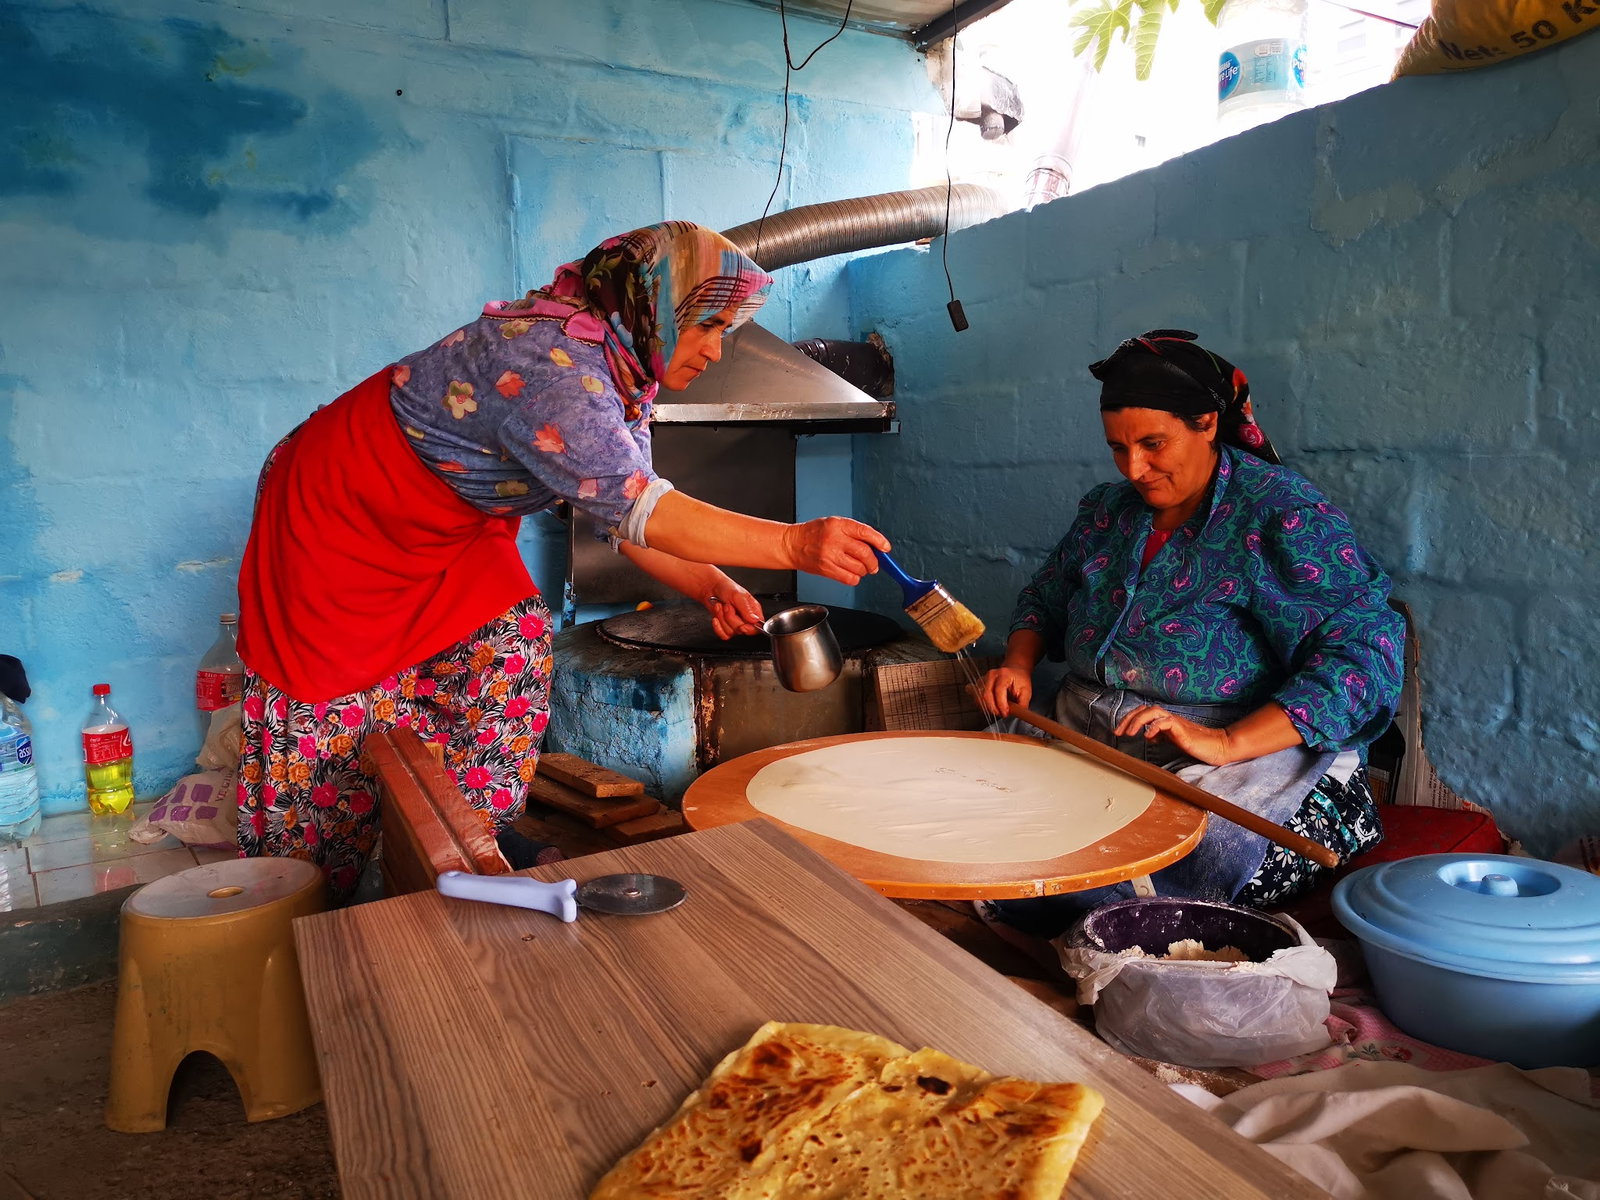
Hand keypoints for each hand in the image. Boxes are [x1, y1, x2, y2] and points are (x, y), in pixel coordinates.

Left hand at [701, 573, 762, 639]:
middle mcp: (745, 618)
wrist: (711, 588)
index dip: (750, 629)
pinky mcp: (726, 627)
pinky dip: (718, 627)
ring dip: (722, 618)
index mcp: (753, 610)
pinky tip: (716, 617)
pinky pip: (723, 635)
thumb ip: (746, 609)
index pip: (758, 626)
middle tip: (728, 606)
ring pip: (731, 632)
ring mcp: (735, 624)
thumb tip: (755, 620)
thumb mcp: (738, 595)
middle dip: (731, 618)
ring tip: (721, 607)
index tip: (742, 625)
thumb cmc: (726, 588)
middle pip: (742, 630)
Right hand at [784, 518, 890, 586]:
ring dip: (864, 570)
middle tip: (874, 564)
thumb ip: (853, 531)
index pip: (865, 532)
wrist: (791, 544)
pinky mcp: (826, 569)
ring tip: (860, 567)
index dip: (879, 541)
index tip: (885, 548)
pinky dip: (855, 578)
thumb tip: (875, 545)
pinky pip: (849, 578)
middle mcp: (834, 539)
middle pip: (865, 553)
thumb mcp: (833, 523)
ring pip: (859, 568)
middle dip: (874, 561)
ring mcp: (830, 555)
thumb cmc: (812, 533)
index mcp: (838, 525)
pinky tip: (851, 573)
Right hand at [978, 666, 1031, 717]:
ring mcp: (983, 678)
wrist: (1014, 671)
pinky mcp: (979, 684)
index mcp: (1004, 674)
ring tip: (997, 710)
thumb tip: (1018, 714)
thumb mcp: (1026, 691)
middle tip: (1002, 714)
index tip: (1006, 713)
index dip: (1001, 705)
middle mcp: (991, 675)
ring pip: (979, 697)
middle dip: (993, 709)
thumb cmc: (1020, 681)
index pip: (998, 691)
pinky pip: (977, 697)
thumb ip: (1023, 703)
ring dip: (987, 708)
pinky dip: (983, 705)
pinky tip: (991, 707)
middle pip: (986, 695)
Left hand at [1114, 705, 1234, 764]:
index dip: (1129, 719)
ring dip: (1138, 721)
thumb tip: (1148, 736)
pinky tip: (1148, 736)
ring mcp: (1176, 722)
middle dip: (1128, 719)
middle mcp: (1169, 718)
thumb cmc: (1197, 744)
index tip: (1119, 731)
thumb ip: (1161, 736)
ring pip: (1153, 712)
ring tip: (1129, 732)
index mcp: (1166, 721)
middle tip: (1118, 732)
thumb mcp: (1174, 741)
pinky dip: (1155, 727)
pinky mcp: (1183, 729)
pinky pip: (1166, 722)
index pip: (1144, 713)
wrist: (1218, 746)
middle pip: (1145, 709)